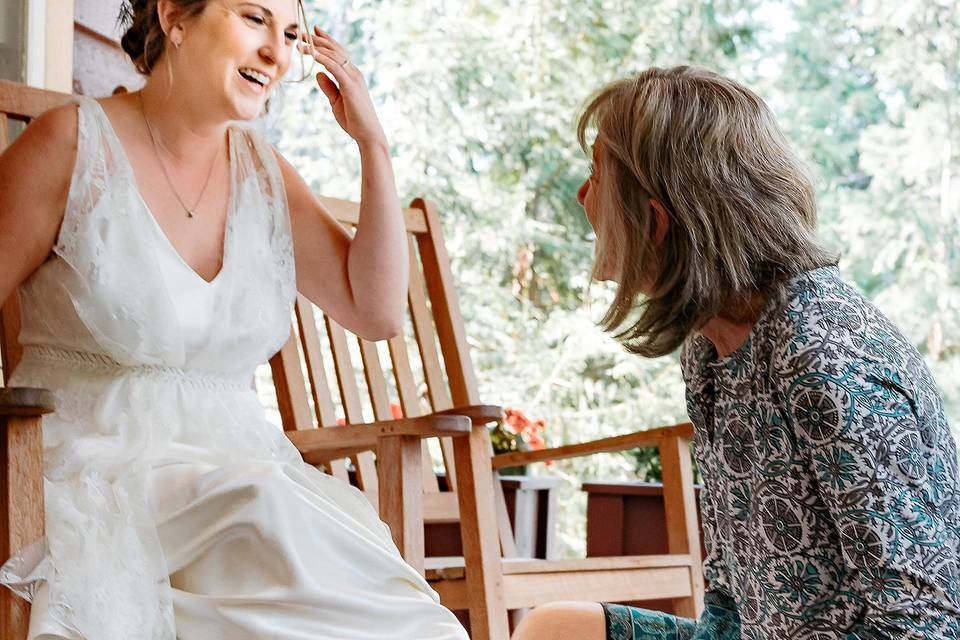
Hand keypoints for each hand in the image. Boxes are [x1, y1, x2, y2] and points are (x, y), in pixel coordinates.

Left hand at [299, 27, 386, 147]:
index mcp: (351, 75)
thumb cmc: (354, 120)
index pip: (338, 53)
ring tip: (301, 43)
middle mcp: (354, 73)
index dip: (326, 41)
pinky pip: (335, 68)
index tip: (313, 32)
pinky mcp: (351, 86)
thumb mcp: (336, 101)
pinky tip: (313, 54)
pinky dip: (323, 59)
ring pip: (334, 56)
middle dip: (318, 40)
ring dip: (317, 47)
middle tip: (302, 33)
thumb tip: (318, 74)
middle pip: (335, 50)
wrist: (367, 133)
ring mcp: (354, 78)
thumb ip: (329, 87)